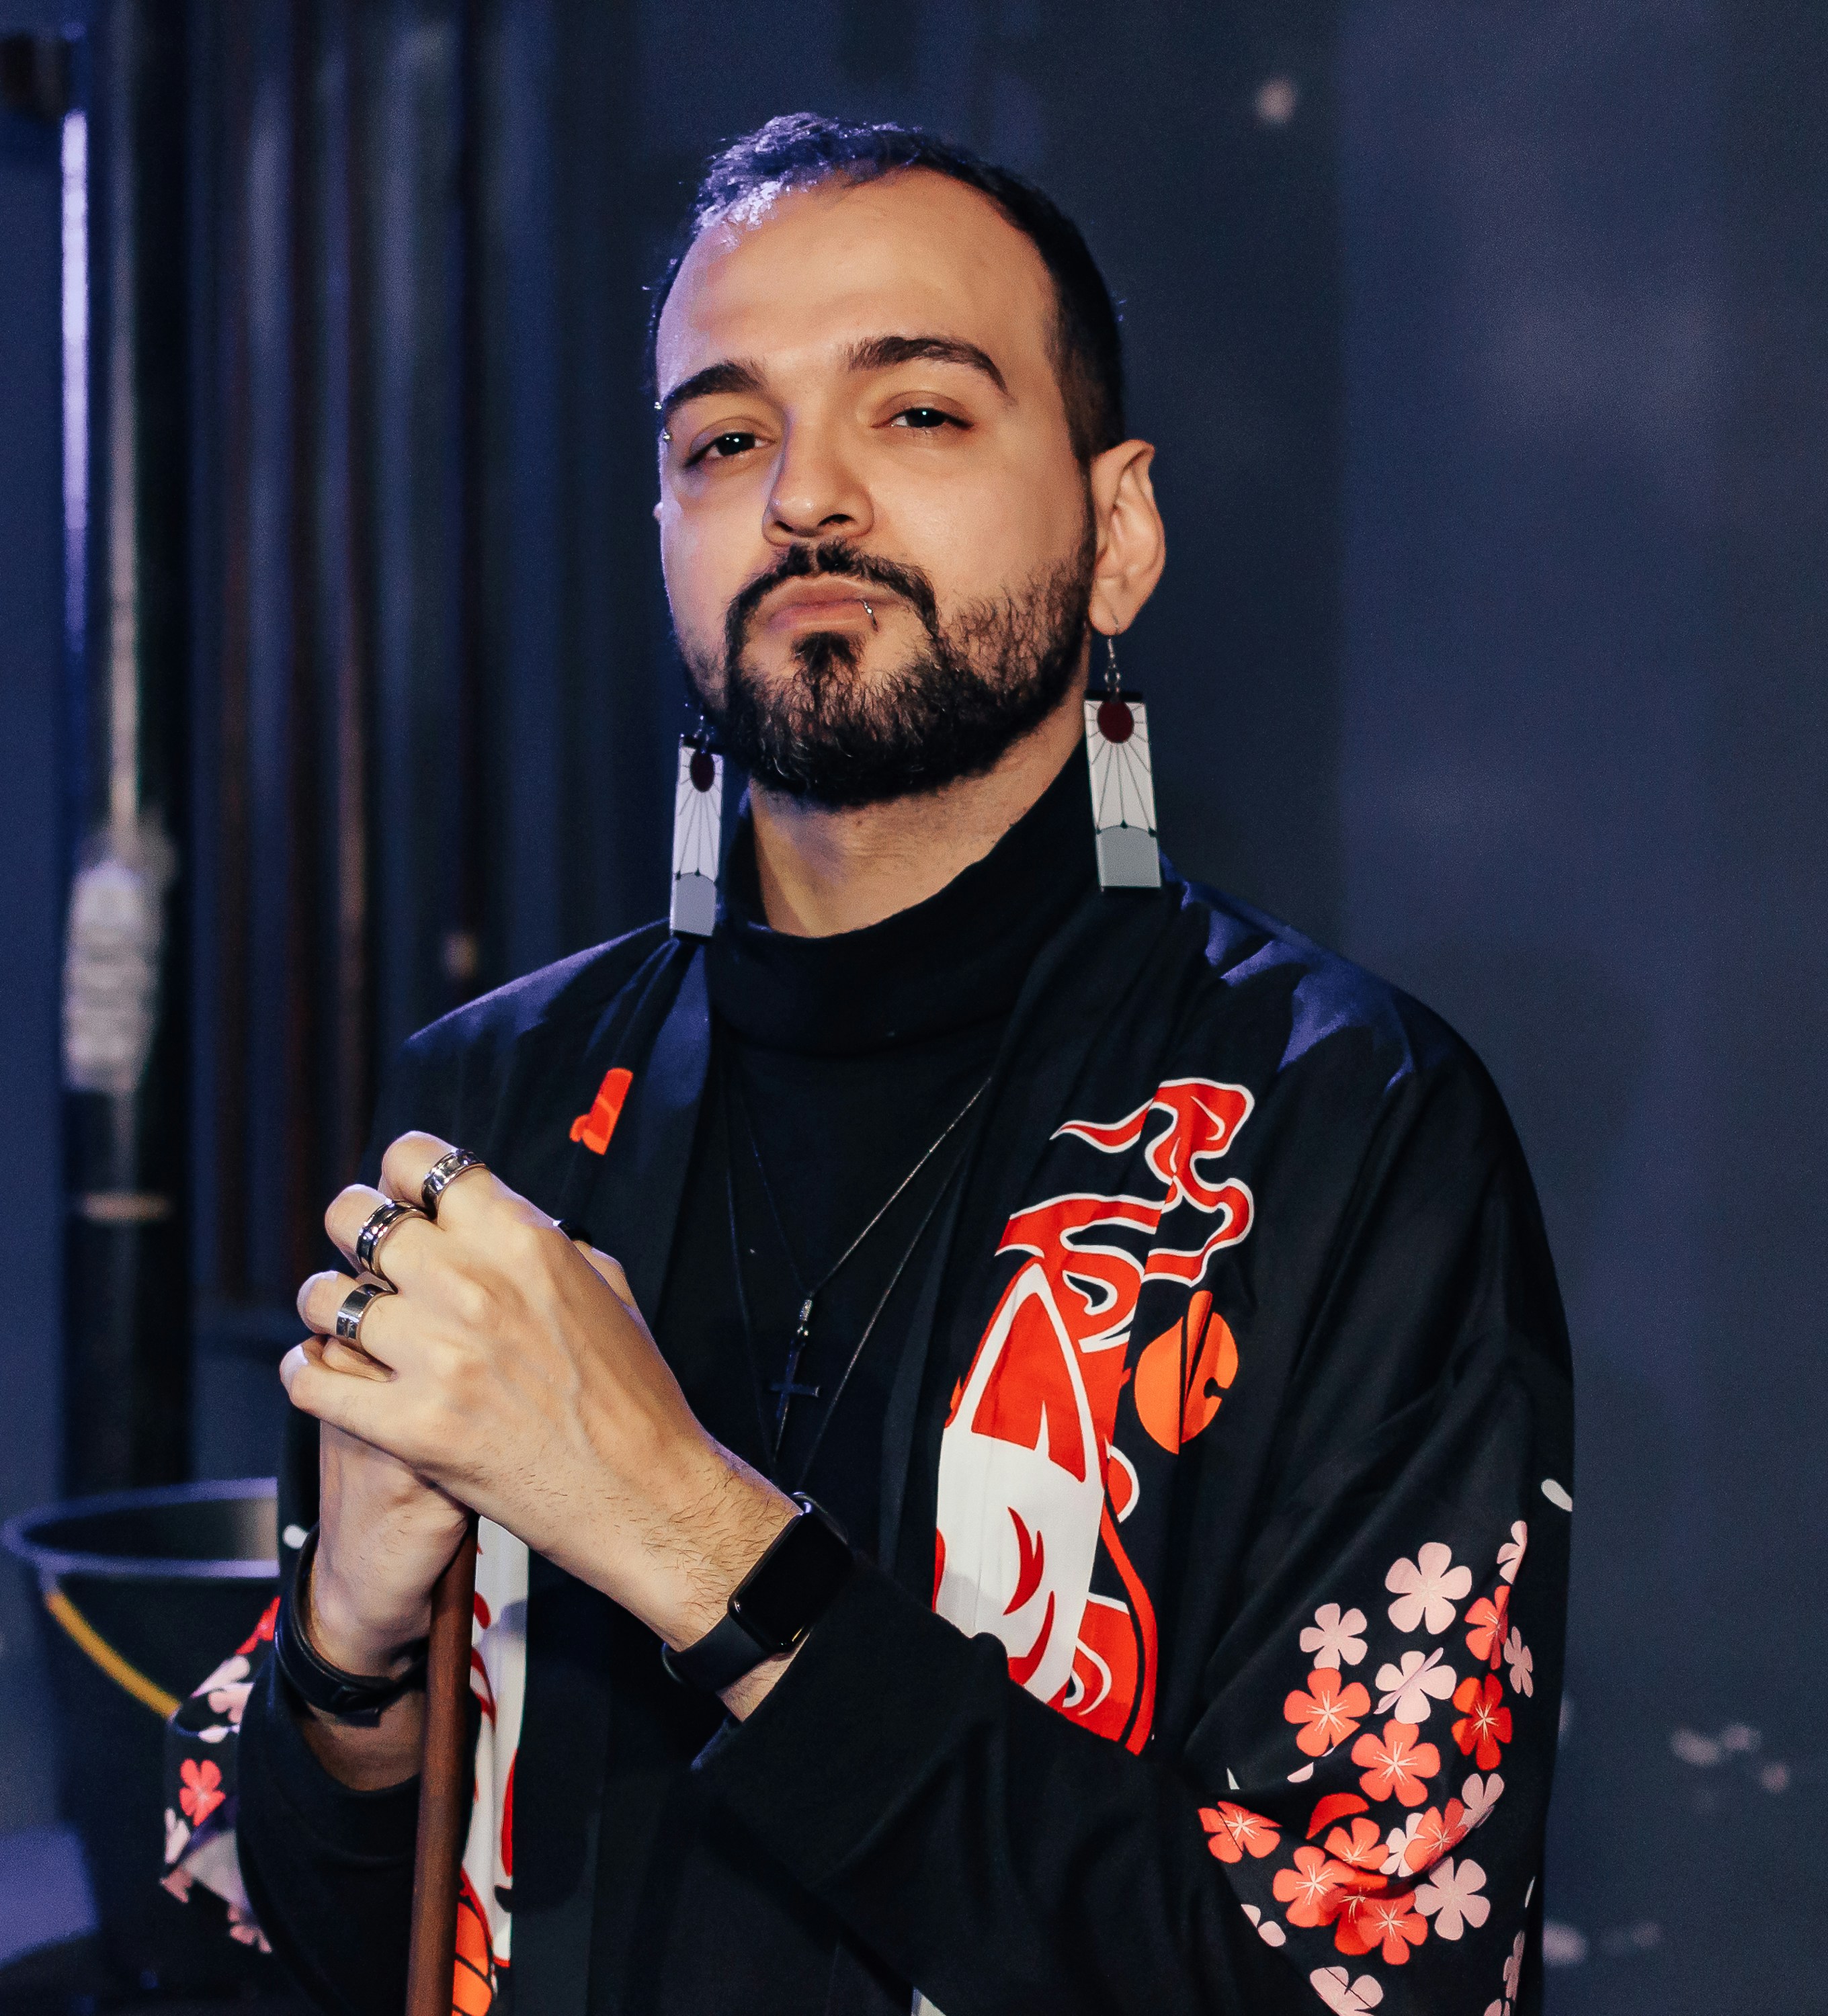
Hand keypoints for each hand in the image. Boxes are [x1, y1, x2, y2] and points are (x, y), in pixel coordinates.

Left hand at [283, 1134, 794, 1669]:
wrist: (644, 1491)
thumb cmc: (633, 1395)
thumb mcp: (607, 1289)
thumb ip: (548, 1245)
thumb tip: (504, 1222)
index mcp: (524, 1241)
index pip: (424, 1162)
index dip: (400, 1173)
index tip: (399, 1194)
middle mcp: (475, 1286)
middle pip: (359, 1219)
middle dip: (352, 1231)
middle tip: (362, 1255)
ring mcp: (440, 1357)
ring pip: (325, 1297)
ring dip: (327, 1305)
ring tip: (340, 1318)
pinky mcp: (414, 1426)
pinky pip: (315, 1380)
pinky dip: (305, 1374)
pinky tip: (317, 1372)